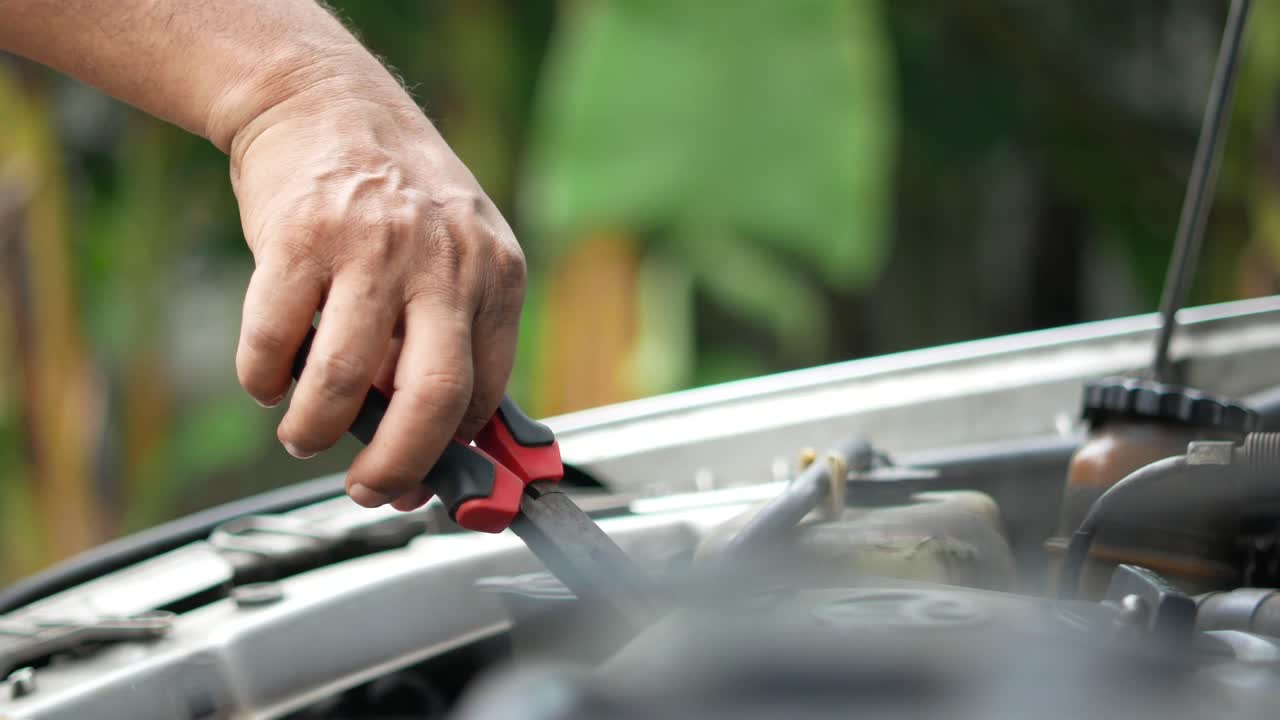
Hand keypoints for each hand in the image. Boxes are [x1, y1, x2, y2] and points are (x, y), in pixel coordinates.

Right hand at [227, 77, 525, 510]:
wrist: (325, 101)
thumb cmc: (395, 196)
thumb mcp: (460, 253)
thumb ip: (455, 337)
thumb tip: (438, 444)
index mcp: (494, 275)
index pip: (488, 395)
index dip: (453, 454)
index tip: (425, 479)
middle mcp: (443, 263)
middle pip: (431, 403)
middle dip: (395, 470)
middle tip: (368, 489)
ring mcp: (371, 250)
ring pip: (342, 385)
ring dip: (312, 434)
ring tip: (303, 436)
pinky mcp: (298, 240)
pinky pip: (272, 347)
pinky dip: (262, 382)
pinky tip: (270, 375)